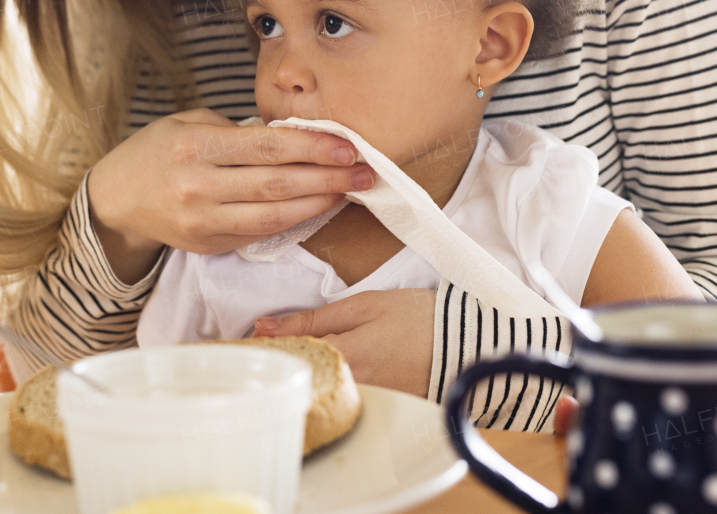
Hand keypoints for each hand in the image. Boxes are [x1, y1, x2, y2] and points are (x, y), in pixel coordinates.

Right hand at [89, 108, 372, 282]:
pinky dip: (294, 221)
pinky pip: (259, 233)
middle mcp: (198, 186)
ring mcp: (202, 221)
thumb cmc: (157, 152)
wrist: (117, 199)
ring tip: (348, 191)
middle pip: (277, 184)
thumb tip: (292, 137)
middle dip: (327, 177)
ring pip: (273, 216)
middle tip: (365, 171)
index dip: (313, 147)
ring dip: (318, 203)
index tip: (347, 146)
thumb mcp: (188, 123)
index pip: (267, 147)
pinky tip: (316, 207)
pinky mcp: (208, 244)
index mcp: (194, 146)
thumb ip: (236, 132)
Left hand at [254, 289, 434, 397]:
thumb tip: (264, 326)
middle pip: (299, 382)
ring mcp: (366, 403)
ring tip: (296, 358)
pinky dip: (329, 388)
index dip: (264, 350)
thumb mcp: (363, 305)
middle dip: (281, 366)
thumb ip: (312, 318)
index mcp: (343, 358)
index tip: (246, 342)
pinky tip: (326, 372)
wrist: (469, 343)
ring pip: (319, 394)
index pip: (286, 360)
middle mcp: (351, 388)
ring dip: (304, 377)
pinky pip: (342, 402)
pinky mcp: (379, 410)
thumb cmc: (418, 317)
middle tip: (266, 350)